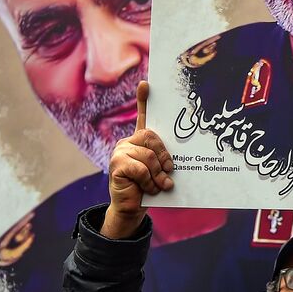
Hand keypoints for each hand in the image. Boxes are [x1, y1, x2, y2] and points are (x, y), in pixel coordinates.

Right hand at [103, 81, 173, 238]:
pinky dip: (149, 181)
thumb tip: (176, 160)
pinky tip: (148, 189)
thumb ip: (164, 160)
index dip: (143, 99)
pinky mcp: (116, 166)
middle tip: (169, 171)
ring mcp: (120, 152)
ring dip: (158, 175)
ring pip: (148, 156)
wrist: (132, 209)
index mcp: (140, 142)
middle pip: (151, 137)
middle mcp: (128, 143)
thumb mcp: (159, 171)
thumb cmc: (149, 188)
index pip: (143, 116)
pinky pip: (140, 169)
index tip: (147, 83)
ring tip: (158, 186)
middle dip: (164, 156)